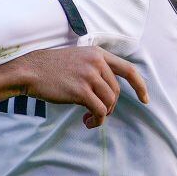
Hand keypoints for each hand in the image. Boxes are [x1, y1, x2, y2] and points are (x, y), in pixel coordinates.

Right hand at [15, 47, 148, 128]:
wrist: (31, 71)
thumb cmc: (52, 68)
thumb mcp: (78, 58)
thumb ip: (95, 68)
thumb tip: (111, 90)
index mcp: (98, 53)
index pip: (128, 69)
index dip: (140, 86)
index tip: (145, 99)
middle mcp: (96, 62)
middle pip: (116, 91)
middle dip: (110, 106)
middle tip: (96, 113)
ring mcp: (89, 76)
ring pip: (109, 102)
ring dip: (103, 114)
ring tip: (90, 118)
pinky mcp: (81, 91)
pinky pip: (100, 110)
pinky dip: (97, 119)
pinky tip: (87, 121)